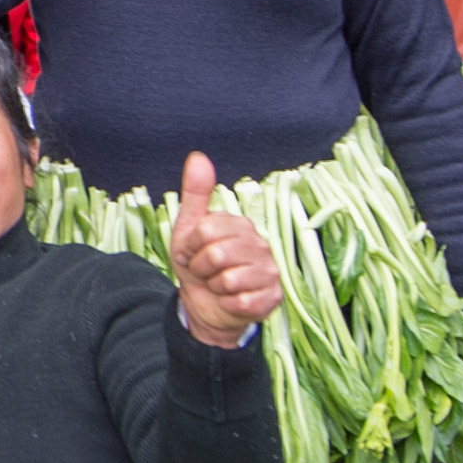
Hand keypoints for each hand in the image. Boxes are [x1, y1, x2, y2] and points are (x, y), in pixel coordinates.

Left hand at [166, 154, 284, 342]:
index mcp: (240, 225)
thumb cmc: (198, 266)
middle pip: (216, 254)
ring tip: (219, 285)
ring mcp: (270, 271)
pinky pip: (241, 301)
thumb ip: (195, 194)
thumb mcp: (188, 229)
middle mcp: (261, 244)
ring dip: (215, 288)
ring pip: (229, 280)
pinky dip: (228, 305)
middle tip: (205, 271)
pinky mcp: (273, 297)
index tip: (193, 252)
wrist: (205, 305)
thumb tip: (198, 157)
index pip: (205, 230)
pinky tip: (232, 301)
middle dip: (201, 268)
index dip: (191, 246)